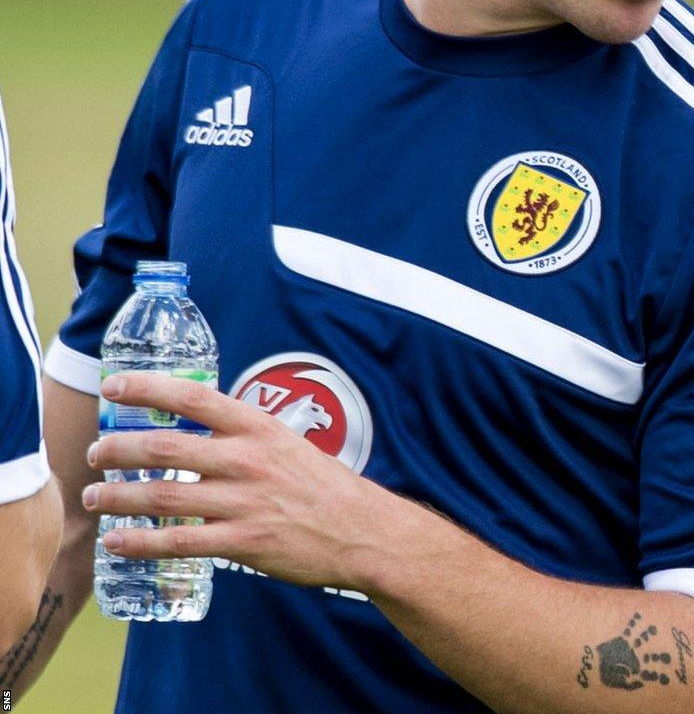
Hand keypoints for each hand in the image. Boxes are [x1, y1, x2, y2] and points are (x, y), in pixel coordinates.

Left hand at [81, 373, 407, 593]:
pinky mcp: (244, 542)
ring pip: (163, 498)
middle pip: (164, 450)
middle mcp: (248, 460)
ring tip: (94, 498)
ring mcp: (245, 502)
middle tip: (95, 454)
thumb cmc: (323, 487)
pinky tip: (116, 542)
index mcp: (259, 429)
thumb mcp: (288, 444)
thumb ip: (243, 437)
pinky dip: (141, 543)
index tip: (112, 387)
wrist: (363, 531)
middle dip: (117, 450)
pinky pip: (180, 542)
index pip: (193, 399)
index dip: (147, 389)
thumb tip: (196, 430)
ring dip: (118, 497)